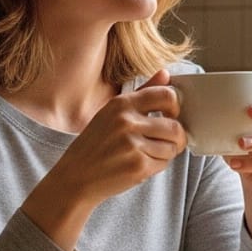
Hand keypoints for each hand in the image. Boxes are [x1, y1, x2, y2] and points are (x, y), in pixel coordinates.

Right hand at [21, 70, 186, 250]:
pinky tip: (140, 165)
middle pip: (175, 126)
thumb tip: (166, 73)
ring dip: (166, 153)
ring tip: (149, 154)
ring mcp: (132, 144)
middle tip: (168, 142)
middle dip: (177, 137)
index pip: (167, 95)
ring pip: (172, 147)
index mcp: (121, 104)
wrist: (75, 177)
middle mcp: (127, 121)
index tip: (170, 116)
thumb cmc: (96, 144)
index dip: (176, 108)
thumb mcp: (112, 112)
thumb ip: (143, 92)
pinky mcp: (137, 165)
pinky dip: (158, 166)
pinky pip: (164, 163)